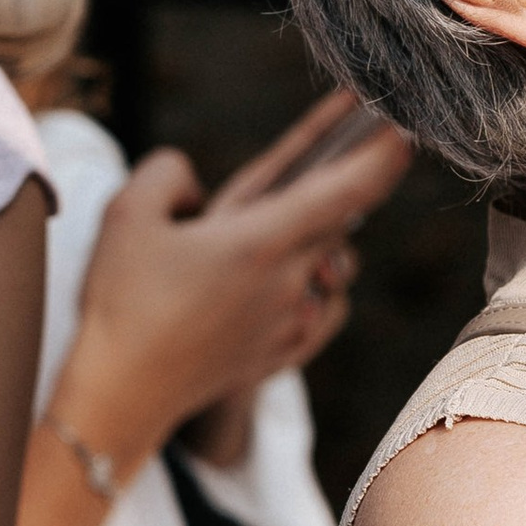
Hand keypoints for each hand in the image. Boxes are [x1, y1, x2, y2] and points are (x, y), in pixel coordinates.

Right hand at [49, 89, 409, 477]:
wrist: (120, 396)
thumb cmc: (121, 304)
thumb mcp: (127, 215)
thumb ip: (168, 173)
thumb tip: (194, 183)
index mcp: (262, 241)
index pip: (347, 190)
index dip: (383, 155)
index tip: (405, 129)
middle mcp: (290, 281)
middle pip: (342, 221)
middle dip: (353, 183)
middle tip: (357, 149)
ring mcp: (293, 321)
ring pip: (336, 266)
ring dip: (328, 238)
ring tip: (298, 221)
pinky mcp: (286, 353)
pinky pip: (328, 309)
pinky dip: (322, 288)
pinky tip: (298, 279)